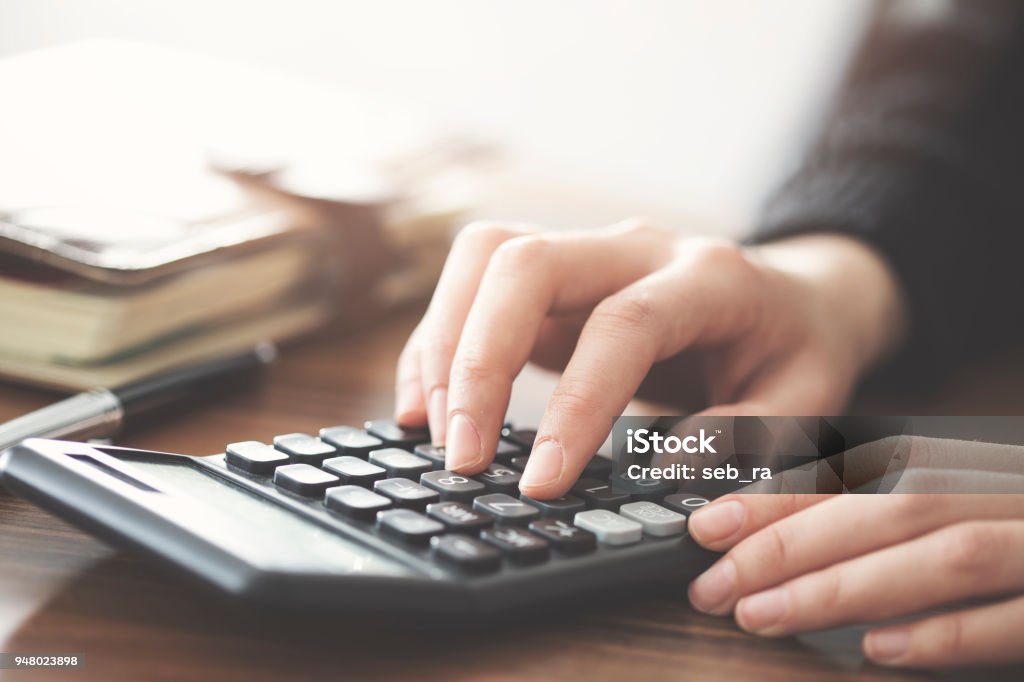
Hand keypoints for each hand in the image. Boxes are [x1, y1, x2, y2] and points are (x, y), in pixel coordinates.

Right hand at [394, 220, 906, 497]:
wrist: (791, 296)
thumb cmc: (795, 351)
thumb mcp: (804, 402)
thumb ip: (745, 439)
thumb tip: (656, 475)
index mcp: (710, 278)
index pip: (623, 324)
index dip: (576, 404)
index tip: (541, 484)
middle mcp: (637, 246)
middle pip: (527, 263)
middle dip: (477, 361)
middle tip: (462, 456)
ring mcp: (588, 251)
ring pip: (485, 256)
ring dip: (443, 342)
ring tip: (430, 430)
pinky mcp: (553, 276)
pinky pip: (475, 282)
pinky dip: (440, 341)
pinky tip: (427, 403)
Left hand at [687, 436, 1023, 667]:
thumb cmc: (1013, 523)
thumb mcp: (945, 504)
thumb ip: (874, 514)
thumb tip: (768, 535)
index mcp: (963, 464)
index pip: (858, 475)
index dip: (777, 498)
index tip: (705, 525)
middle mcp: (1003, 489)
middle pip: (889, 509)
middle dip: (791, 546)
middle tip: (714, 584)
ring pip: (946, 553)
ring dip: (848, 586)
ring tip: (765, 617)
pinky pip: (1020, 612)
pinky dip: (949, 632)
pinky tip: (881, 652)